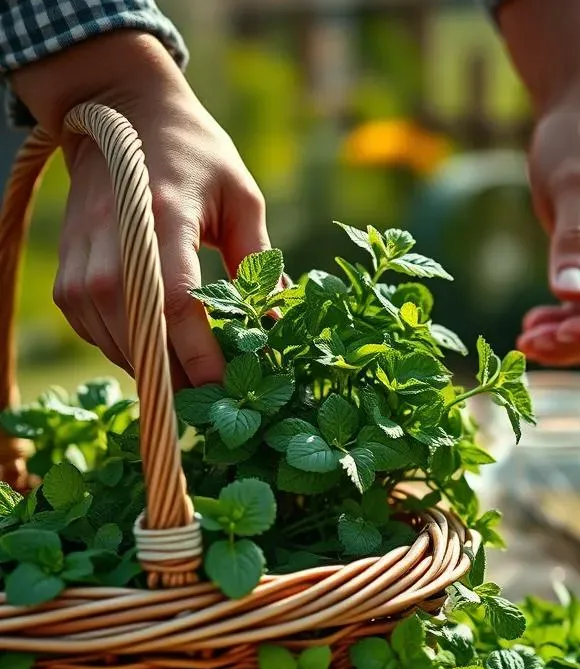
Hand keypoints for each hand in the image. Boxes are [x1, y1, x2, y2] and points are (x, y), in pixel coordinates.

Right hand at [12, 32, 268, 385]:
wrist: (119, 115)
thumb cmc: (194, 157)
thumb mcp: (242, 196)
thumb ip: (258, 261)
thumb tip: (273, 322)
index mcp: (161, 219)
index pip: (176, 306)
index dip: (202, 356)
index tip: (230, 388)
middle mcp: (112, 247)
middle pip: (145, 337)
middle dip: (187, 379)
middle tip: (223, 404)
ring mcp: (81, 267)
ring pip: (121, 347)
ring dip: (161, 373)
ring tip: (198, 384)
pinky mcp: (67, 284)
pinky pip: (101, 339)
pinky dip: (133, 354)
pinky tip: (164, 354)